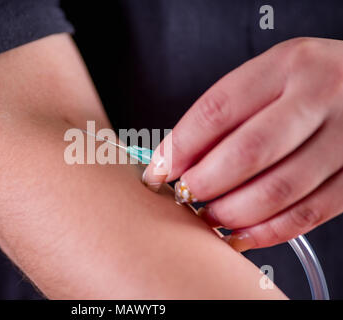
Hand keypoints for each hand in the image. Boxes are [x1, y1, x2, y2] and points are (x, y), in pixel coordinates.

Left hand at [143, 37, 342, 251]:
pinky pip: (308, 213)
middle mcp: (320, 95)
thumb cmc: (306, 83)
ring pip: (278, 190)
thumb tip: (176, 161)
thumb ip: (227, 113)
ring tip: (210, 217)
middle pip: (247, 153)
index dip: (180, 148)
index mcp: (286, 65)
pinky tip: (242, 233)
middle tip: (185, 195)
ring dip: (233, 213)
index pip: (217, 110)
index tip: (158, 171)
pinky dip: (268, 231)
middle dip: (204, 184)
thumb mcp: (268, 77)